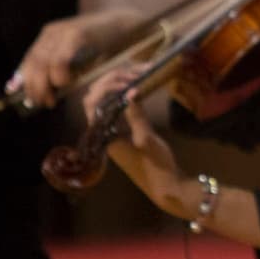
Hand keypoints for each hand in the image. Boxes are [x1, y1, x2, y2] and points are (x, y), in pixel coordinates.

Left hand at [11, 8, 147, 109]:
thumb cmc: (108, 46)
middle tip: (39, 103)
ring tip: (50, 100)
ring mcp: (64, 32)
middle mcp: (53, 33)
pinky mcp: (77, 35)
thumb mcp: (81, 56)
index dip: (22, 79)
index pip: (29, 59)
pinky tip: (65, 84)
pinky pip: (59, 60)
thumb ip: (65, 68)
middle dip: (32, 87)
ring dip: (43, 86)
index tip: (17, 94)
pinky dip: (59, 76)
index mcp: (50, 36)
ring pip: (42, 64)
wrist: (130, 26)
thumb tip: (50, 89)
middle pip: (32, 63)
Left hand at [80, 63, 187, 215]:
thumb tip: (131, 91)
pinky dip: (127, 95)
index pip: (93, 103)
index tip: (128, 79)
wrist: (166, 187)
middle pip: (97, 98)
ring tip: (140, 74)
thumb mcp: (146, 139)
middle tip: (136, 71)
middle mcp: (104, 131)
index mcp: (103, 134)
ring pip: (108, 101)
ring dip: (120, 86)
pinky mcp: (124, 132)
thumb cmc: (156, 166)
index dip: (106, 86)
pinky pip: (119, 108)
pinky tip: (140, 88)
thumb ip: (136, 115)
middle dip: (113, 81)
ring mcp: (114, 131)